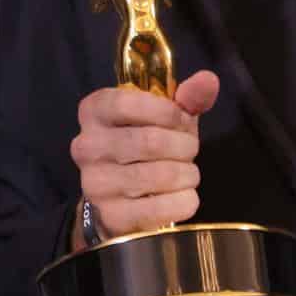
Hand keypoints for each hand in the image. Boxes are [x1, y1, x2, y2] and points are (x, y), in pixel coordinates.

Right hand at [72, 71, 218, 240]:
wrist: (122, 195)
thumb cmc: (145, 144)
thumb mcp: (164, 115)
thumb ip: (187, 97)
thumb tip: (208, 80)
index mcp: (94, 111)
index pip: (127, 103)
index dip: (167, 112)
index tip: (183, 120)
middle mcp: (86, 146)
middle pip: (150, 141)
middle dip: (184, 145)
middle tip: (189, 149)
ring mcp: (95, 183)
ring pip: (159, 175)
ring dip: (187, 173)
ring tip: (188, 172)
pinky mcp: (110, 215)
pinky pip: (160, 208)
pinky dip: (184, 201)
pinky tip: (184, 195)